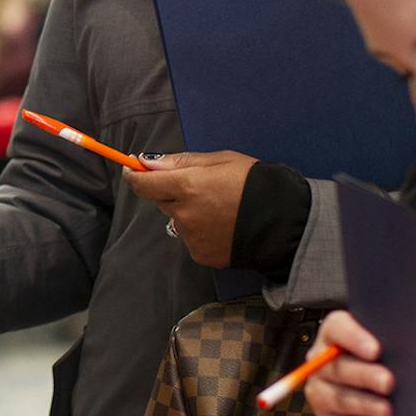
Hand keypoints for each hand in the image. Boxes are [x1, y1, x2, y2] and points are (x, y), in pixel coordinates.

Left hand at [124, 151, 256, 267]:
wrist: (284, 222)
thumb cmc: (255, 183)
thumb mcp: (221, 160)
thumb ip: (182, 162)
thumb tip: (148, 162)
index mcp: (187, 186)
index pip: (144, 184)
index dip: (135, 175)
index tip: (131, 169)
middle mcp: (184, 214)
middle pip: (161, 201)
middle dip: (171, 192)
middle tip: (199, 186)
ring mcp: (191, 237)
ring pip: (177, 220)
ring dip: (188, 212)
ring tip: (219, 208)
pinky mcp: (201, 255)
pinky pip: (190, 238)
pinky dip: (200, 231)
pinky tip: (222, 225)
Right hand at [302, 312, 393, 415]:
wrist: (369, 381)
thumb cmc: (381, 356)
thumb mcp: (383, 337)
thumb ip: (390, 334)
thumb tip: (414, 338)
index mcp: (333, 333)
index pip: (337, 329)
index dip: (354, 339)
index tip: (376, 350)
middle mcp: (320, 360)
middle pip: (337, 367)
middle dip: (364, 376)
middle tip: (388, 382)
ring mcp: (319, 389)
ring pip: (336, 398)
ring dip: (363, 405)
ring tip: (387, 411)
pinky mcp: (324, 415)